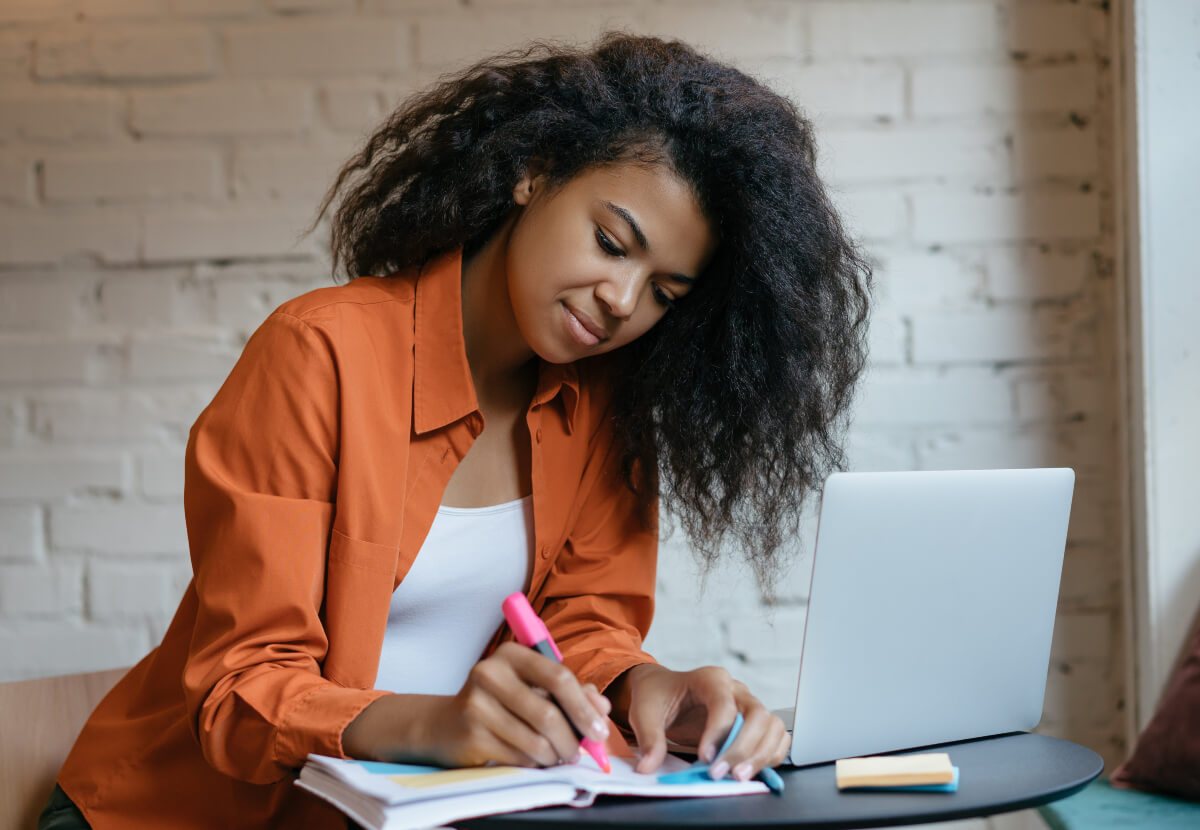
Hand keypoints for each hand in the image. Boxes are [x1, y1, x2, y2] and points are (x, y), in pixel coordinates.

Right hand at [343, 642, 610, 767]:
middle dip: (573, 739)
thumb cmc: (500, 702)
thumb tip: (601, 709)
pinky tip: (536, 761)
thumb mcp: (532, 687)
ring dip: (555, 755)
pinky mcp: (471, 734)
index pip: (558, 677)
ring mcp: (477, 704)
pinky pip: (518, 756)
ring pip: (535, 739)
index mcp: (510, 654)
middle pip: (548, 713)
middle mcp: (490, 673)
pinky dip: (535, 763)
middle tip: (581, 753)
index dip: (584, 707)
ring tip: (559, 757)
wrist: (444, 724)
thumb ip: (571, 692)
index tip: (599, 730)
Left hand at [614, 663, 789, 779]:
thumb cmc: (658, 696)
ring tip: (739, 777)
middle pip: (757, 715)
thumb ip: (649, 738)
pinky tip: (749, 771)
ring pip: (772, 727)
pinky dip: (768, 757)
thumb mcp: (645, 713)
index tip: (705, 758)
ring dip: (761, 755)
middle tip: (724, 774)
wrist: (665, 693)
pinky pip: (775, 739)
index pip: (724, 704)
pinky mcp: (753, 724)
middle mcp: (736, 689)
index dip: (718, 732)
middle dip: (744, 748)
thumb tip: (648, 766)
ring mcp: (748, 706)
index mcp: (710, 679)